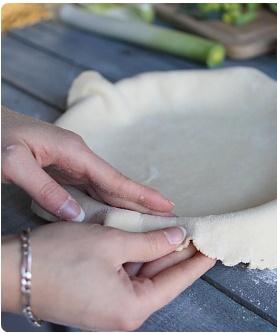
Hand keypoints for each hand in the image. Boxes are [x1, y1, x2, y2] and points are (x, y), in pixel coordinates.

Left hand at [1, 107, 174, 221]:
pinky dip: (106, 199)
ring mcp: (71, 161)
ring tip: (148, 216)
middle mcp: (78, 156)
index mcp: (74, 151)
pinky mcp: (61, 167)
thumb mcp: (12, 162)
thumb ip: (43, 188)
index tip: (166, 205)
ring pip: (105, 185)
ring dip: (126, 200)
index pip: (114, 178)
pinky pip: (90, 187)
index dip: (140, 194)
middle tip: (168, 215)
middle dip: (141, 198)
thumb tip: (75, 215)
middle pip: (116, 182)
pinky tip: (113, 209)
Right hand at [1, 223, 214, 330]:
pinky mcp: (99, 299)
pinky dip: (139, 257)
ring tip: (180, 230)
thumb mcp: (111, 243)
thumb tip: (178, 238)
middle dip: (180, 253)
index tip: (216, 247)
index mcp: (133, 308)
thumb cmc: (57, 259)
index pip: (178, 281)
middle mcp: (125, 314)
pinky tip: (150, 238)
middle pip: (163, 278)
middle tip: (199, 231)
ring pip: (146, 275)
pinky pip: (128, 276)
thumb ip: (150, 242)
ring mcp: (111, 308)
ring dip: (159, 252)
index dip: (199, 261)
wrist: (7, 272)